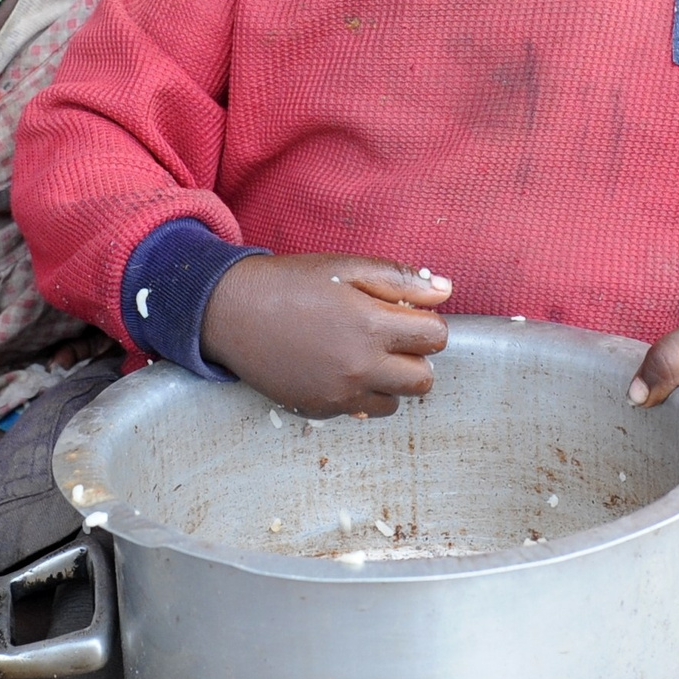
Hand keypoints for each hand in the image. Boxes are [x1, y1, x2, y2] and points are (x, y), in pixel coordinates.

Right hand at [200, 254, 451, 417]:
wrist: (232, 312)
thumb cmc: (290, 283)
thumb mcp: (346, 266)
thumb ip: (400, 279)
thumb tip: (446, 291)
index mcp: (371, 326)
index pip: (436, 338)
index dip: (426, 323)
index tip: (405, 315)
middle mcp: (360, 368)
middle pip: (424, 379)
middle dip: (415, 357)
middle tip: (389, 338)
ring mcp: (339, 394)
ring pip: (396, 402)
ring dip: (391, 381)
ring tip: (364, 355)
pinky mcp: (320, 410)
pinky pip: (361, 411)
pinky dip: (360, 393)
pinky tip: (338, 368)